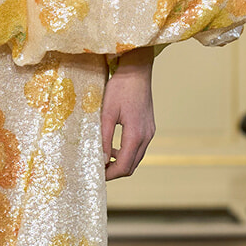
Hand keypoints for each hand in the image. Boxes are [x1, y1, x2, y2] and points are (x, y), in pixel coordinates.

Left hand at [101, 51, 154, 179]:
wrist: (136, 70)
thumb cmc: (120, 88)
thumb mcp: (107, 114)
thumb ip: (104, 139)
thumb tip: (101, 161)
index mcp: (135, 135)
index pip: (124, 166)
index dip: (109, 174)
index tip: (95, 174)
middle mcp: (146, 136)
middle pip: (132, 166)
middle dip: (115, 172)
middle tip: (97, 170)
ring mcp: (150, 132)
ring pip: (136, 158)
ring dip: (120, 163)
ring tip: (103, 159)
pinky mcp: (148, 127)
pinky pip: (138, 148)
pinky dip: (126, 153)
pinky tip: (113, 147)